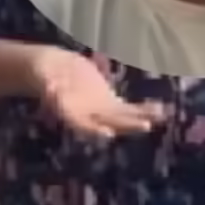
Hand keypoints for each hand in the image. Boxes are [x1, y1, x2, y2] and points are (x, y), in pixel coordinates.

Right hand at [26, 46, 164, 138]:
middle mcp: (85, 116)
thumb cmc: (44, 71)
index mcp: (67, 112)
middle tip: (146, 126)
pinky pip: (127, 109)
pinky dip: (142, 110)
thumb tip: (51, 84)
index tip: (108, 134)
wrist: (53, 70)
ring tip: (161, 117)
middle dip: (126, 125)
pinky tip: (160, 109)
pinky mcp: (108, 103)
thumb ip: (49, 81)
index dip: (93, 130)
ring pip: (122, 118)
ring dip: (140, 119)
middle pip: (107, 123)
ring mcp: (99, 111)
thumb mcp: (44, 74)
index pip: (80, 124)